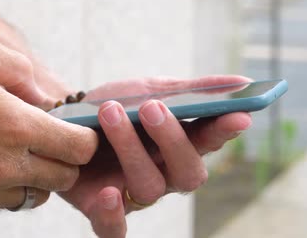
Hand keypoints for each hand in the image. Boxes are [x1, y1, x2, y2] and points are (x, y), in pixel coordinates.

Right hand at [0, 30, 97, 210]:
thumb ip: (23, 71)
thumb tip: (47, 98)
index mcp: (12, 125)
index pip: (78, 148)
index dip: (87, 137)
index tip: (78, 127)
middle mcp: (3, 165)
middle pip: (65, 176)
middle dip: (67, 156)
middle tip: (51, 135)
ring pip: (39, 193)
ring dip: (41, 173)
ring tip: (23, 147)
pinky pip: (8, 201)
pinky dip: (13, 185)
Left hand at [59, 76, 251, 237]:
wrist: (63, 119)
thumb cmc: (114, 106)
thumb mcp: (147, 89)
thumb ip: (189, 90)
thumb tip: (242, 83)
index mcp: (179, 144)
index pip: (209, 141)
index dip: (223, 132)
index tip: (238, 114)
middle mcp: (164, 174)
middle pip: (187, 173)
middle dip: (173, 140)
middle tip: (151, 108)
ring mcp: (134, 193)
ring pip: (149, 187)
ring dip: (131, 149)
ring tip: (110, 113)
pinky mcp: (102, 210)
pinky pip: (114, 229)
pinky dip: (113, 215)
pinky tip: (108, 193)